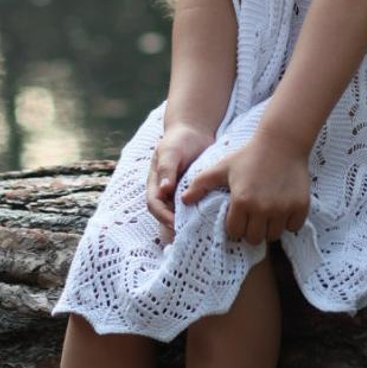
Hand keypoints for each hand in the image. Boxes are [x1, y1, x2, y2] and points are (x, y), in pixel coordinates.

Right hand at [146, 122, 214, 244]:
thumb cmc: (179, 140)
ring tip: (201, 233)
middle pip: (165, 215)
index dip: (163, 217)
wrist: (194, 132)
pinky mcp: (192, 193)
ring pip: (179, 214)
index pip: (154, 205)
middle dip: (175, 226)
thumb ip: (166, 169)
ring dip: (187, 223)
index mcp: (155, 183)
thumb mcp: (171, 151)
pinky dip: (199, 215)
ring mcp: (178, 193)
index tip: (176, 224)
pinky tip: (211, 220)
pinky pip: (193, 208)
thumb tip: (164, 190)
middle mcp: (165, 192)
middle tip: (190, 235)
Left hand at [182, 135, 310, 245]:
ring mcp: (283, 209)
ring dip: (269, 228)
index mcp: (241, 201)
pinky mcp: (300, 207)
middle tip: (252, 218)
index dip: (235, 226)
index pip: (235, 232)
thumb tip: (183, 200)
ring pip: (274, 235)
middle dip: (251, 231)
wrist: (282, 142)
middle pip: (254, 239)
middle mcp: (262, 208)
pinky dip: (288, 222)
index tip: (238, 216)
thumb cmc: (248, 155)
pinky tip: (282, 209)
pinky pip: (293, 227)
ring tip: (266, 214)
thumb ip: (201, 184)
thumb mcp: (222, 167)